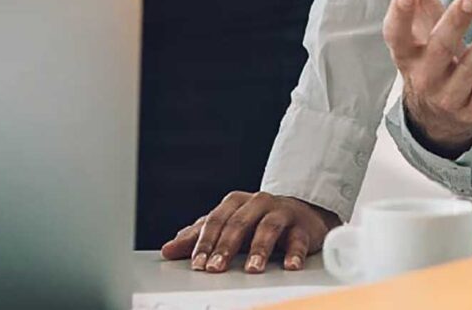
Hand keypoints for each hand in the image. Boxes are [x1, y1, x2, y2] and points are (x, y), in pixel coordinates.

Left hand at [160, 191, 339, 272]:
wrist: (301, 211)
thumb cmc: (257, 220)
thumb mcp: (227, 225)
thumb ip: (199, 237)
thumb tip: (169, 249)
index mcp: (236, 202)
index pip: (216, 220)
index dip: (205, 242)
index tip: (197, 264)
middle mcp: (258, 203)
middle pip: (239, 224)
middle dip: (226, 248)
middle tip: (216, 268)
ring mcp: (281, 212)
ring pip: (268, 228)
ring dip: (259, 250)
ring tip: (252, 269)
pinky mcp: (303, 226)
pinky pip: (298, 239)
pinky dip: (294, 253)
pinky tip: (290, 266)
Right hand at [379, 0, 471, 158]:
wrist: (438, 115)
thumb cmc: (429, 50)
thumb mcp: (421, 13)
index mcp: (406, 51)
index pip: (395, 35)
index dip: (398, 15)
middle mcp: (424, 75)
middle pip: (439, 48)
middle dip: (456, 22)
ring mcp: (449, 96)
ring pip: (467, 71)